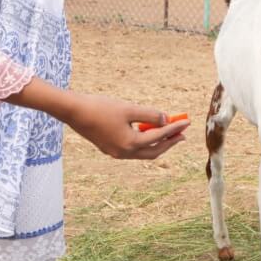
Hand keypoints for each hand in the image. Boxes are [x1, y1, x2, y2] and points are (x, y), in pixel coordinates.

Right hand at [62, 93, 188, 159]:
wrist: (74, 112)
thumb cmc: (101, 108)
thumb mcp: (128, 109)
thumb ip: (149, 115)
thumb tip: (165, 119)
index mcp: (131, 143)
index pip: (159, 137)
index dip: (174, 129)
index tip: (186, 122)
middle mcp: (124, 152)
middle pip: (154, 151)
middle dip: (169, 142)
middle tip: (182, 133)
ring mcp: (115, 152)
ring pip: (143, 152)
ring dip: (157, 143)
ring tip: (168, 133)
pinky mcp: (109, 148)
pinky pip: (133, 149)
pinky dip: (144, 143)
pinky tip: (147, 132)